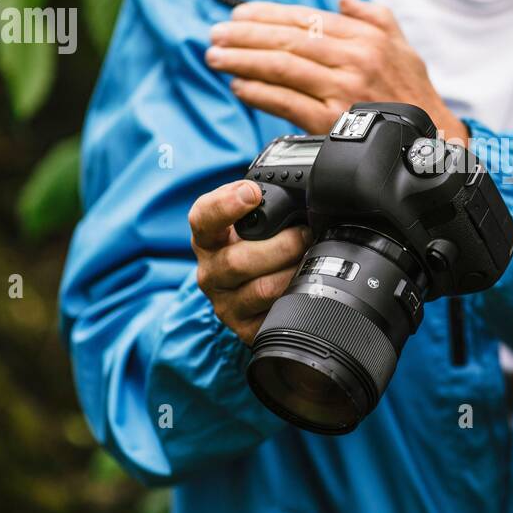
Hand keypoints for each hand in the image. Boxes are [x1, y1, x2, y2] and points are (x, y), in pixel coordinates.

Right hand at [188, 179, 310, 344]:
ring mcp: (225, 303)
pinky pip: (274, 314)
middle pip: (238, 261)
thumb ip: (263, 202)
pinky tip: (303, 285)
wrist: (248, 293)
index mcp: (207, 238)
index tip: (252, 194)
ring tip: (309, 259)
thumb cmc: (254, 247)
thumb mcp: (251, 222)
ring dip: (293, 271)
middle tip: (305, 234)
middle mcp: (209, 272)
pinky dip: (294, 297)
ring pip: (261, 289)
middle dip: (282, 245)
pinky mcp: (244, 328)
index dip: (226, 205)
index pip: (203, 218)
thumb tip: (300, 185)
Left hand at [205, 0, 468, 142]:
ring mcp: (342, 90)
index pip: (306, 18)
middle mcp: (354, 59)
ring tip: (216, 57)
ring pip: (281, 67)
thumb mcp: (404, 47)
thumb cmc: (413, 95)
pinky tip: (238, 86)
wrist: (430, 143)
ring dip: (242, 60)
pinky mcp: (332, 121)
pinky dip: (257, 92)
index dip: (267, 14)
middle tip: (214, 33)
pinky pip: (285, 102)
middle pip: (287, 40)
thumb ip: (375, 17)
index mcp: (367, 37)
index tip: (238, 14)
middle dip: (245, 35)